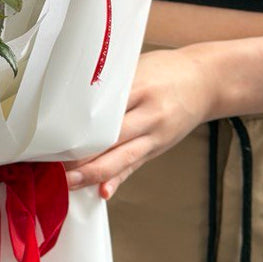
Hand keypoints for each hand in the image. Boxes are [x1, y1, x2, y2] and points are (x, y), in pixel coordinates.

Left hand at [64, 46, 215, 199]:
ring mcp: (155, 134)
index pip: (104, 110)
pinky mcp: (158, 147)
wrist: (207, 82)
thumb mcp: (137, 69)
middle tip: (54, 166)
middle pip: (111, 138)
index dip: (79, 125)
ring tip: (70, 183)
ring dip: (94, 173)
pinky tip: (103, 192)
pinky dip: (118, 180)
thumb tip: (72, 100)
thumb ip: (110, 86)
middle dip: (82, 155)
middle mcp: (149, 114)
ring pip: (122, 158)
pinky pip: (135, 166)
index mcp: (140, 88)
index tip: (55, 134)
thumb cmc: (166, 71)